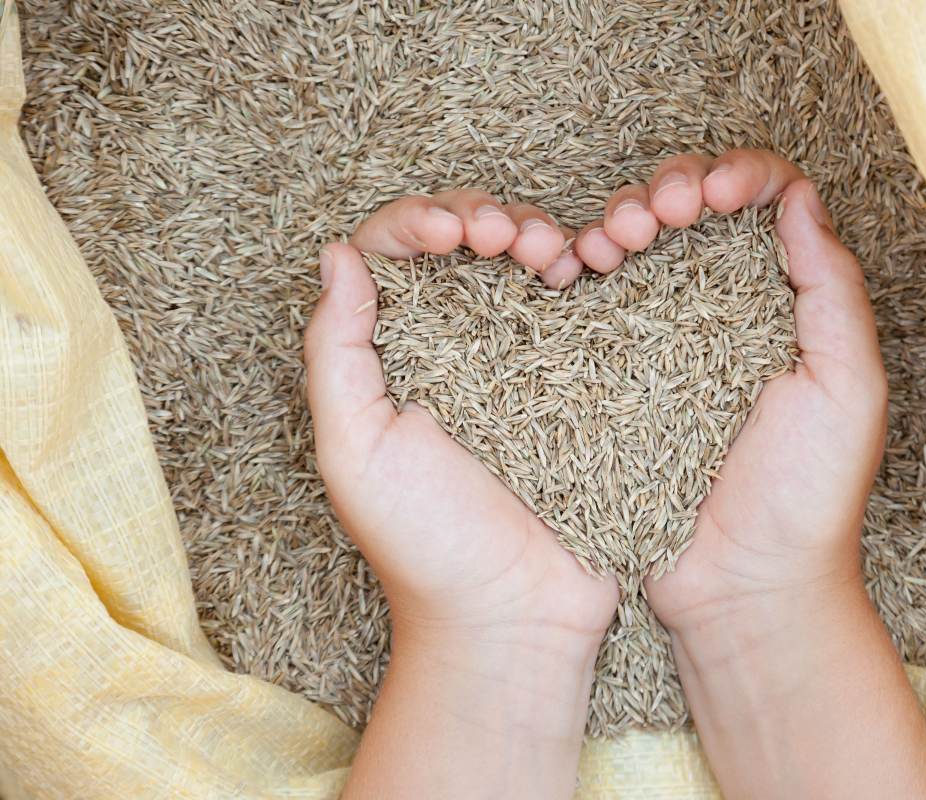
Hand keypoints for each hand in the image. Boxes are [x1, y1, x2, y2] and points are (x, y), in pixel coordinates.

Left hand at [304, 189, 617, 798]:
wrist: (517, 613)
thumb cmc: (424, 544)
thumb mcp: (354, 451)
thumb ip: (336, 353)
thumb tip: (337, 256)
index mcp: (392, 356)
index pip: (392, 253)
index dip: (420, 221)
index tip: (454, 233)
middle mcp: (453, 346)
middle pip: (461, 241)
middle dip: (483, 214)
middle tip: (509, 237)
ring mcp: (520, 359)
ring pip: (520, 259)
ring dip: (533, 232)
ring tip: (552, 252)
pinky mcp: (576, 379)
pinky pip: (577, 304)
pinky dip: (582, 269)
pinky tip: (588, 270)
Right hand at [601, 150, 925, 798]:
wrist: (742, 588)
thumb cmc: (807, 498)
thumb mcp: (848, 390)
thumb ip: (832, 292)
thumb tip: (798, 197)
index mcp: (787, 303)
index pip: (766, 202)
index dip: (735, 174)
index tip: (710, 191)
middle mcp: (726, 309)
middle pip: (693, 207)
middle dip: (667, 187)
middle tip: (654, 215)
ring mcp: (665, 340)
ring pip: (638, 243)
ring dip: (620, 217)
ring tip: (607, 242)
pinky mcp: (615, 374)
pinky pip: (597, 300)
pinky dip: (583, 267)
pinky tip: (573, 269)